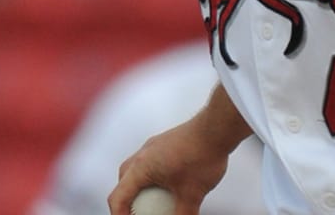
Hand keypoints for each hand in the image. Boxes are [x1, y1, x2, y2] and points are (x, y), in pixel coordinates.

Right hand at [107, 121, 229, 214]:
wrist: (217, 128)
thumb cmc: (202, 158)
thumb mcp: (192, 194)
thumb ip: (184, 214)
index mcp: (140, 168)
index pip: (117, 197)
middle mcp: (142, 154)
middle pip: (123, 181)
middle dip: (126, 200)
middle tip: (137, 213)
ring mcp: (153, 145)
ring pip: (136, 168)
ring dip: (139, 185)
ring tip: (152, 199)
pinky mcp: (165, 141)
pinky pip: (150, 161)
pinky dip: (153, 175)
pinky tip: (170, 182)